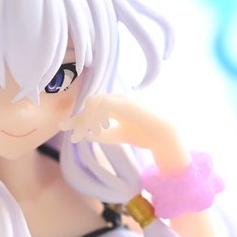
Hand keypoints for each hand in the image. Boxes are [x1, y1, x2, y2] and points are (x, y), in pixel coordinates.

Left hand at [60, 93, 175, 148]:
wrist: (165, 136)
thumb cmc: (146, 135)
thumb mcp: (120, 135)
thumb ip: (105, 134)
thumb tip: (87, 136)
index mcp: (116, 106)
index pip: (93, 108)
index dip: (80, 120)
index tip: (71, 135)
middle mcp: (118, 99)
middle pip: (91, 104)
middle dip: (79, 119)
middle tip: (72, 135)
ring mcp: (122, 99)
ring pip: (95, 102)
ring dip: (88, 120)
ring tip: (87, 135)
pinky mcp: (126, 103)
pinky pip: (104, 105)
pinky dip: (98, 117)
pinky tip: (98, 129)